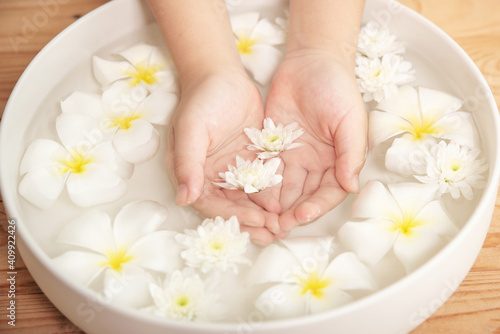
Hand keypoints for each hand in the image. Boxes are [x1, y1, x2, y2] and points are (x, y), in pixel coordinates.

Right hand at [166, 68, 279, 244]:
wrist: (221, 74)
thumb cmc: (201, 100)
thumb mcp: (192, 130)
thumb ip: (188, 163)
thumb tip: (183, 198)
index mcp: (193, 173)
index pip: (212, 203)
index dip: (234, 215)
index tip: (257, 220)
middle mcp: (212, 176)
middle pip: (231, 206)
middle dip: (252, 221)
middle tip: (273, 233)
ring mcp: (232, 169)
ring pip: (248, 198)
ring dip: (264, 213)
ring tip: (283, 226)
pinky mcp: (250, 160)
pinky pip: (262, 181)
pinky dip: (273, 194)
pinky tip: (288, 203)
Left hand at [265, 49, 366, 232]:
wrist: (310, 61)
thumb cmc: (337, 88)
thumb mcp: (350, 120)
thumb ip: (351, 153)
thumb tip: (351, 187)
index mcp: (337, 159)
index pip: (327, 192)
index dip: (316, 207)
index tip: (301, 217)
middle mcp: (315, 162)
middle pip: (304, 194)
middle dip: (292, 212)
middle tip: (276, 227)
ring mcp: (294, 155)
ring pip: (284, 186)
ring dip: (275, 204)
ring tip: (261, 219)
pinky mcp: (273, 145)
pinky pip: (267, 168)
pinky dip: (261, 183)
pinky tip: (250, 196)